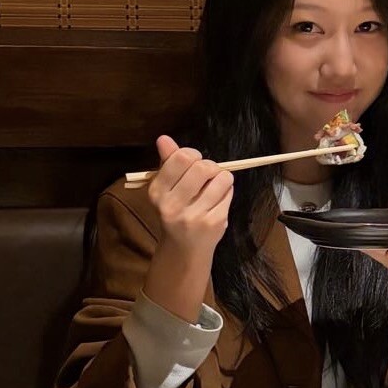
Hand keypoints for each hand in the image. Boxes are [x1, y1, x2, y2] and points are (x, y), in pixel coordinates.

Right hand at [147, 135, 233, 258]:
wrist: (184, 249)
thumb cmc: (176, 211)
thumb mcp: (166, 188)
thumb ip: (168, 162)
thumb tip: (164, 139)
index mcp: (157, 192)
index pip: (181, 158)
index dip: (193, 154)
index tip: (194, 162)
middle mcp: (172, 205)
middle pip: (203, 167)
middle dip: (210, 166)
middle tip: (207, 175)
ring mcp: (194, 216)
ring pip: (222, 178)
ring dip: (222, 178)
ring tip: (214, 186)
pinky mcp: (214, 223)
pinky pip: (229, 193)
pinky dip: (226, 192)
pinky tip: (217, 201)